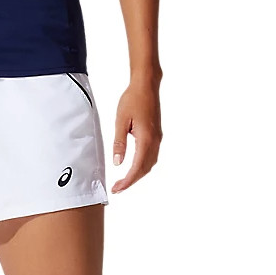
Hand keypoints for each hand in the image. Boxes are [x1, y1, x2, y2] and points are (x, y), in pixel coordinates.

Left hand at [110, 78, 161, 192]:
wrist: (146, 86)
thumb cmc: (133, 100)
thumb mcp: (121, 121)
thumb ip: (119, 143)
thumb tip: (118, 162)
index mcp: (146, 139)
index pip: (137, 167)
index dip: (127, 181)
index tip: (118, 188)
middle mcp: (155, 141)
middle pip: (145, 169)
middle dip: (131, 181)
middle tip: (118, 188)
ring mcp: (157, 138)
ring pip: (149, 163)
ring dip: (138, 174)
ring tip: (124, 181)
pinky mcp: (156, 135)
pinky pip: (151, 156)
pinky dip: (143, 165)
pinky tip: (134, 167)